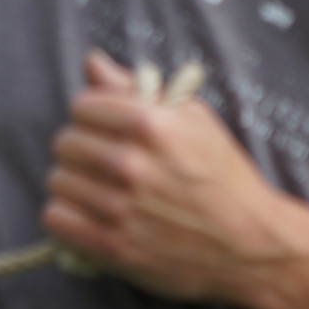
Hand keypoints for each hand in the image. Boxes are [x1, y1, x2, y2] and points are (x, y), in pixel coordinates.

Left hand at [43, 51, 292, 302]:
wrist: (254, 245)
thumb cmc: (222, 177)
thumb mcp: (194, 120)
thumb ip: (136, 88)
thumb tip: (92, 61)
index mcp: (151, 126)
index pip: (81, 106)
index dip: (94, 116)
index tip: (109, 130)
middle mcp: (132, 165)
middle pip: (64, 143)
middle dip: (82, 150)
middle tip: (106, 164)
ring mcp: (121, 208)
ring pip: (57, 180)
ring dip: (75, 185)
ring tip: (102, 191)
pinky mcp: (113, 247)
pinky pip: (55, 218)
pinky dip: (67, 217)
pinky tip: (90, 215)